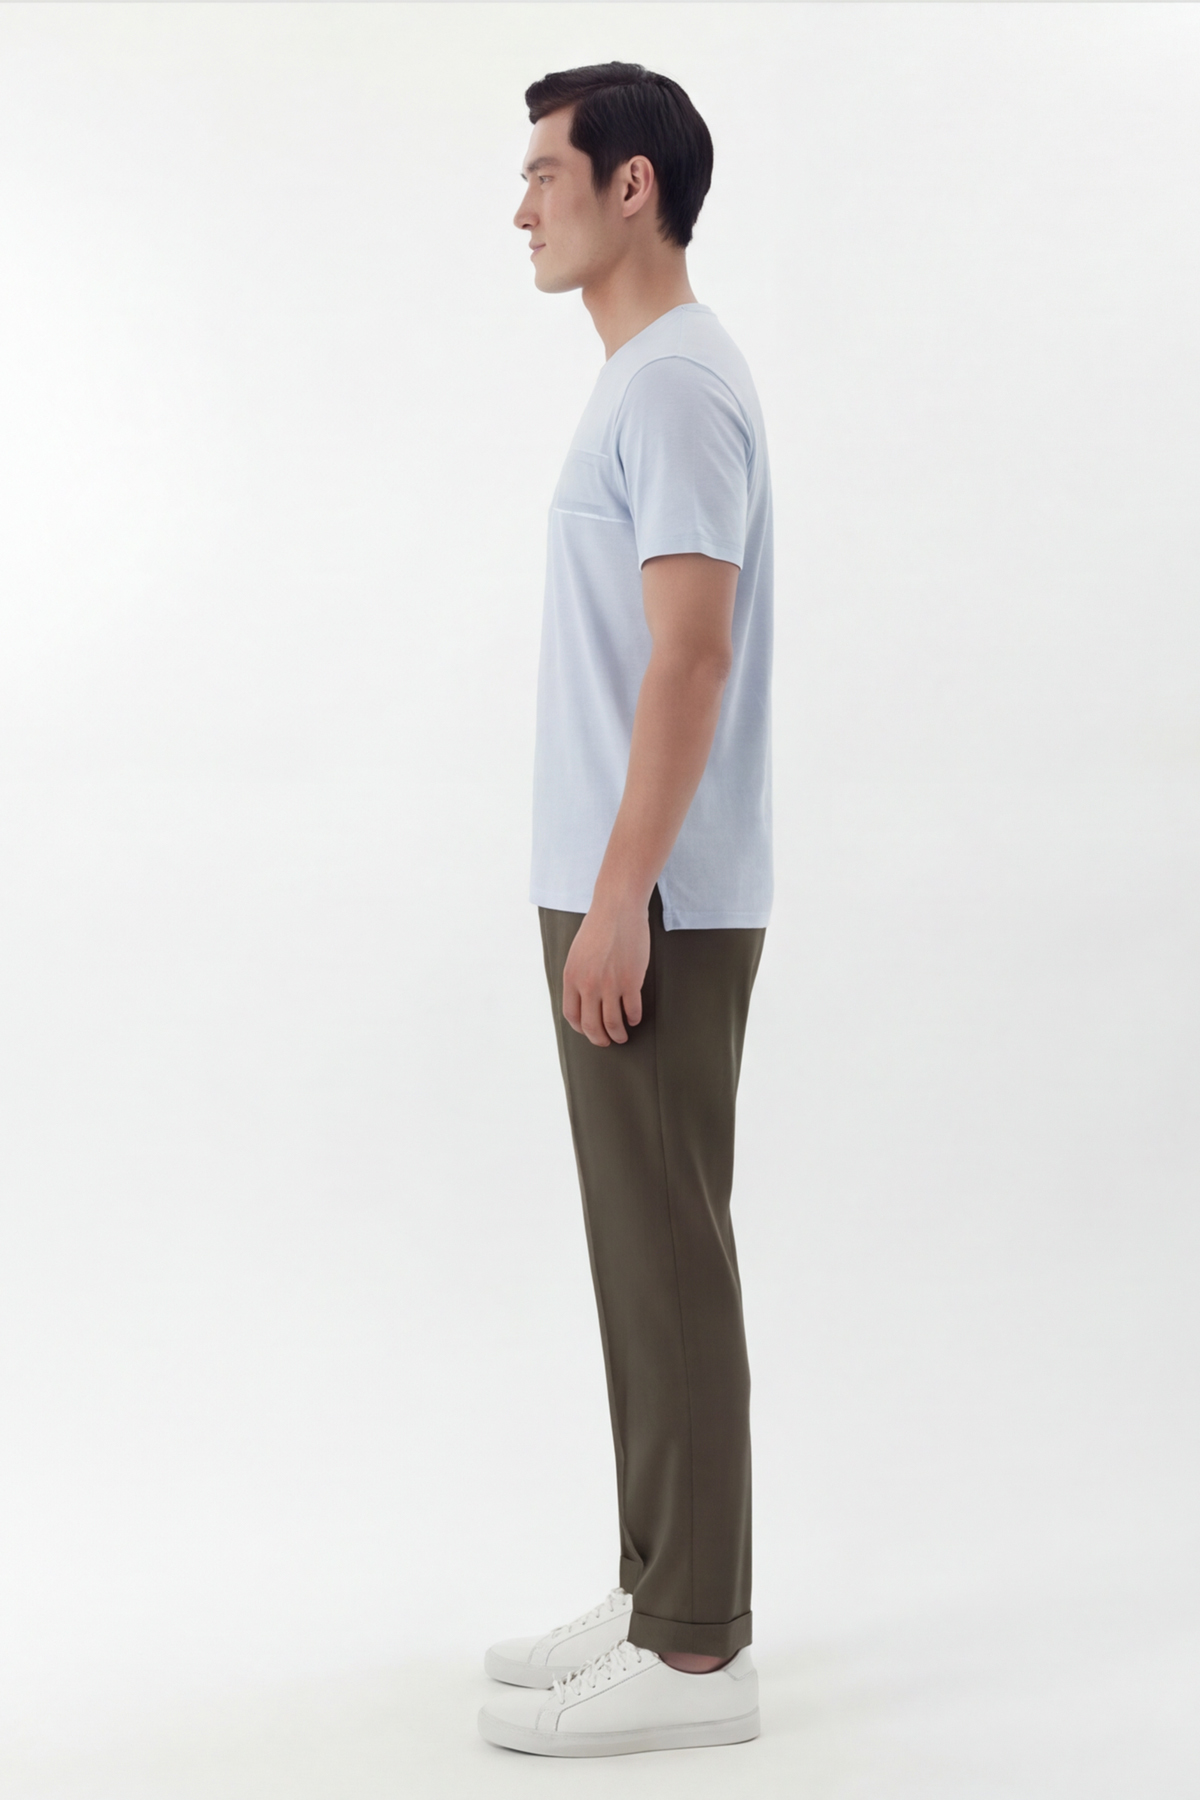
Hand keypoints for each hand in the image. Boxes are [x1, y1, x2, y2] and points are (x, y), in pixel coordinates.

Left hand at [562, 899, 650, 1046]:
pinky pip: (632, 1010)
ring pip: (613, 1023)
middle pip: (592, 1025)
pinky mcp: (631, 981)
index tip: (589, 1031)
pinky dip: (634, 1018)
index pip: (572, 1016)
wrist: (617, 909)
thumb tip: (583, 1000)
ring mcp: (610, 984)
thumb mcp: (577, 954)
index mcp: (571, 977)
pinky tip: (635, 1018)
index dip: (581, 1029)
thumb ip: (577, 977)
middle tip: (607, 1042)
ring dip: (618, 1034)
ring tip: (623, 1036)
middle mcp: (588, 984)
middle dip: (600, 1039)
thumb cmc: (598, 928)